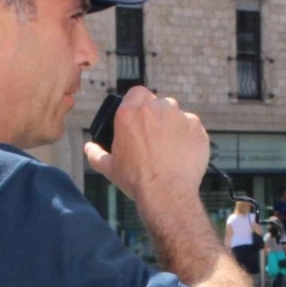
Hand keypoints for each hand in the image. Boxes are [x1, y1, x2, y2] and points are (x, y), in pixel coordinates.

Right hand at [84, 86, 209, 208]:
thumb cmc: (135, 180)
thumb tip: (89, 147)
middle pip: (158, 103)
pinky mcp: (196, 127)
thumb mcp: (109, 168)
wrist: (166, 193)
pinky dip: (189, 138)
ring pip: (176, 114)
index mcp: (130, 113)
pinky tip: (183, 154)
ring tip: (170, 149)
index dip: (139, 103)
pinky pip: (192, 127)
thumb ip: (96, 154)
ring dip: (173, 126)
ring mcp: (178, 116)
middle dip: (157, 116)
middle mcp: (155, 108)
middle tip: (154, 137)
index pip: (136, 93)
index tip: (140, 117)